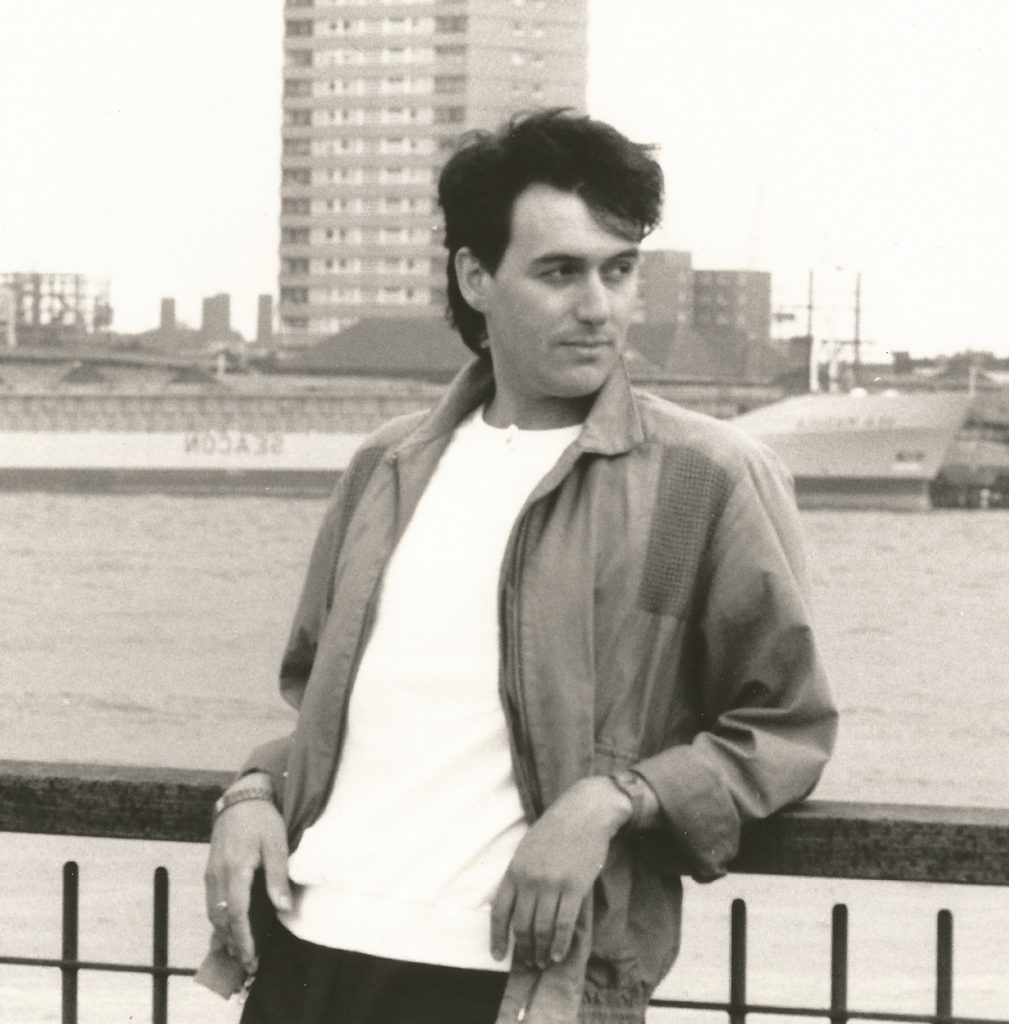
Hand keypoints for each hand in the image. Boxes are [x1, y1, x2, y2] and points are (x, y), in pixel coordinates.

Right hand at [204, 774, 291, 973]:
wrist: (240, 799)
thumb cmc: (262, 820)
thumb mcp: (276, 844)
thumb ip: (278, 876)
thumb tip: (284, 908)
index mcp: (235, 869)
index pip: (237, 914)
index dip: (243, 939)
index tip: (251, 958)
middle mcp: (218, 875)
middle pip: (221, 919)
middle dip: (233, 944)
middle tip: (247, 964)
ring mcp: (211, 873)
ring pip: (213, 913)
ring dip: (224, 935)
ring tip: (238, 952)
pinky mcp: (210, 870)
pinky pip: (212, 902)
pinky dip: (219, 920)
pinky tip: (227, 929)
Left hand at [490, 776, 631, 968]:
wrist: (585, 812)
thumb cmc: (556, 829)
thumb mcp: (527, 848)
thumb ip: (520, 876)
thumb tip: (515, 907)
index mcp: (514, 869)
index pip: (499, 912)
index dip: (497, 938)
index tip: (498, 956)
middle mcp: (530, 879)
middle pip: (521, 926)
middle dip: (524, 949)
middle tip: (529, 961)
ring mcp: (552, 884)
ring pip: (542, 929)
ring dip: (542, 951)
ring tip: (544, 961)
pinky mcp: (575, 888)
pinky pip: (565, 924)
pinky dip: (561, 944)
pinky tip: (559, 954)